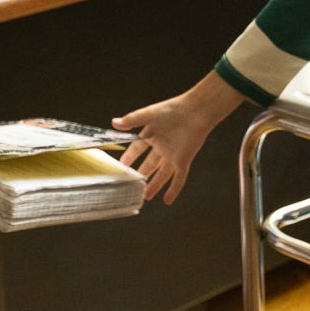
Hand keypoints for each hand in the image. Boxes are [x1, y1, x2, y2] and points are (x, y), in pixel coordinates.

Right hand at [114, 72, 243, 203]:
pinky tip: (167, 200)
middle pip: (150, 164)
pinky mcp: (184, 160)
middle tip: (133, 187)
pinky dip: (173, 189)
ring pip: (162, 174)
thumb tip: (114, 123)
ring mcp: (173, 155)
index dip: (129, 157)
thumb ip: (132, 120)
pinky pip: (178, 178)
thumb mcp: (149, 115)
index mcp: (151, 134)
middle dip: (142, 175)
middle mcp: (162, 146)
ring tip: (146, 197)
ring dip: (154, 186)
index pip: (137, 149)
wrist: (195, 112)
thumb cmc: (173, 109)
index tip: (121, 166)